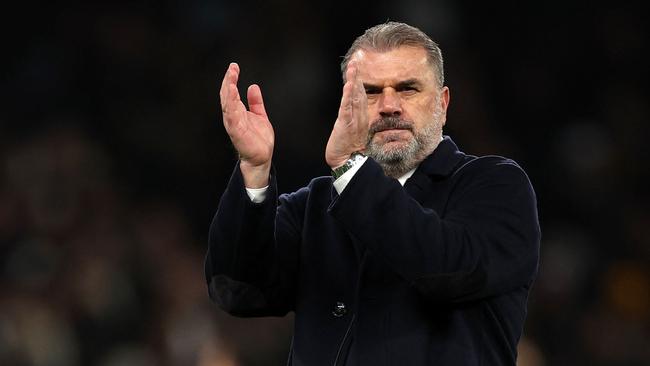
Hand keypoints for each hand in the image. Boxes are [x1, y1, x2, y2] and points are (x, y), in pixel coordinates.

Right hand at [220, 63, 273, 187]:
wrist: (261, 157)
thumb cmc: (258, 140)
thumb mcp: (260, 116)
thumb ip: (256, 102)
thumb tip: (252, 86)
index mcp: (237, 111)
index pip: (231, 92)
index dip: (231, 79)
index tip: (234, 66)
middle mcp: (233, 116)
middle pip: (227, 95)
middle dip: (228, 81)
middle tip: (232, 68)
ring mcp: (233, 123)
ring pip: (227, 103)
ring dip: (228, 90)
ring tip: (230, 77)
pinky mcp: (236, 131)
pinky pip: (231, 115)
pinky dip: (230, 104)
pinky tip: (232, 94)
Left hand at [325, 61, 368, 168]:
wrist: (348, 162)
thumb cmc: (349, 148)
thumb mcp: (353, 129)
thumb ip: (354, 117)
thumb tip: (354, 106)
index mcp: (361, 115)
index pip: (360, 93)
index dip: (358, 78)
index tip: (357, 63)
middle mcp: (359, 115)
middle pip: (359, 91)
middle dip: (357, 74)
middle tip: (357, 58)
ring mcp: (354, 119)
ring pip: (354, 96)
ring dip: (353, 80)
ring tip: (353, 67)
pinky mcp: (346, 125)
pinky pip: (348, 108)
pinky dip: (348, 96)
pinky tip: (349, 85)